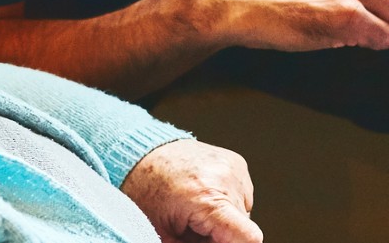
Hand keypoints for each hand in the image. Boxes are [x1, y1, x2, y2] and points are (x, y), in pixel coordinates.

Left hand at [121, 140, 261, 242]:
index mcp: (207, 198)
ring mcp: (233, 167)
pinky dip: (225, 201)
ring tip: (195, 208)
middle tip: (192, 226)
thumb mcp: (164, 234)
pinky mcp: (235, 161)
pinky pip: (241, 194)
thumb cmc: (144, 193)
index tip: (214, 242)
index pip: (249, 237)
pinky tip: (202, 195)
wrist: (139, 154)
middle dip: (220, 233)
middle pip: (243, 225)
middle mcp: (226, 178)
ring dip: (224, 217)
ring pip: (243, 211)